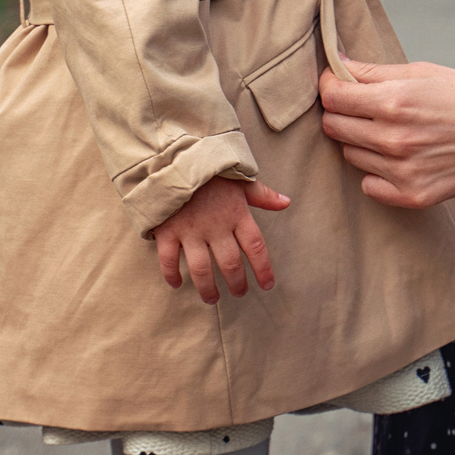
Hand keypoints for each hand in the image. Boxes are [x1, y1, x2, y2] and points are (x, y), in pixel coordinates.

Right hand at [152, 177, 289, 303]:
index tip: (267, 285)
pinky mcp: (168, 230)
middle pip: (231, 264)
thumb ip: (262, 195)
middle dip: (237, 283)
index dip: (264, 269)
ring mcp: (191, 230)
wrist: (175, 155)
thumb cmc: (211, 170)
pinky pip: (169, 260)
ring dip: (208, 289)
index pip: (256, 247)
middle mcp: (216, 226)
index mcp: (236, 214)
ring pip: (202, 270)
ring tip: (212, 299)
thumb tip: (286, 202)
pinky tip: (177, 284)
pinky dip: (172, 275)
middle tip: (239, 293)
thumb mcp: (240, 179)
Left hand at [319, 59, 454, 208]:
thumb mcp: (420, 72)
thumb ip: (373, 72)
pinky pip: (369, 185)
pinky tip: (397, 158)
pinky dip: (376, 172)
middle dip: (341, 113)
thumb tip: (336, 64)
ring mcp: (402, 171)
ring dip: (360, 142)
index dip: (330, 86)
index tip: (337, 84)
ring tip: (390, 131)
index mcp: (394, 102)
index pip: (332, 96)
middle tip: (362, 107)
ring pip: (349, 155)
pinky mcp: (412, 195)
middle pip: (333, 127)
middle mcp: (394, 139)